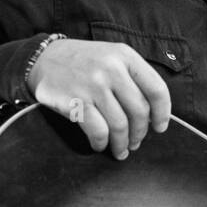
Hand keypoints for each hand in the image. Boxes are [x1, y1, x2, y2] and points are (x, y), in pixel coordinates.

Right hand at [27, 38, 171, 158]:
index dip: (162, 113)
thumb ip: (134, 78)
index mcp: (125, 56)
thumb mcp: (113, 56)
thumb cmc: (84, 62)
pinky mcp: (75, 102)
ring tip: (121, 150)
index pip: (156, 89)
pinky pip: (98, 131)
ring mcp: (92, 85)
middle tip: (136, 142)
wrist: (43, 59)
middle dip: (140, 133)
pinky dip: (102, 143)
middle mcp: (111, 69)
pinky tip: (100, 145)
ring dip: (122, 143)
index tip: (160, 127)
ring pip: (120, 125)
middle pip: (139, 111)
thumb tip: (153, 116)